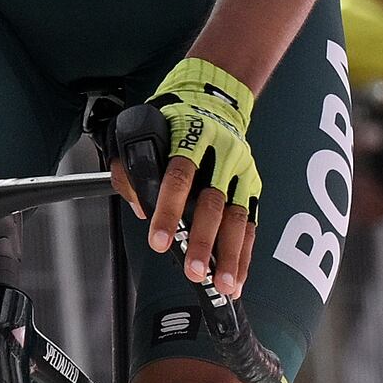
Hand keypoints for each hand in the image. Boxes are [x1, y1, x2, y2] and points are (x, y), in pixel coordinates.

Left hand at [108, 57, 264, 295]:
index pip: (180, 176)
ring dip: (231, 254)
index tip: (160, 241)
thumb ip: (131, 168)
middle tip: (194, 272)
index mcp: (191, 136)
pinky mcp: (252, 184)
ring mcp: (241, 170)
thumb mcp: (143, 129)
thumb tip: (138, 206)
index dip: (169, 211)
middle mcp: (221, 153)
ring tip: (223, 284)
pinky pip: (250, 222)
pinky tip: (238, 277)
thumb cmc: (173, 119)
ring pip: (237, 216)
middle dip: (203, 240)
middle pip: (213, 202)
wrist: (213, 98)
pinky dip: (245, 253)